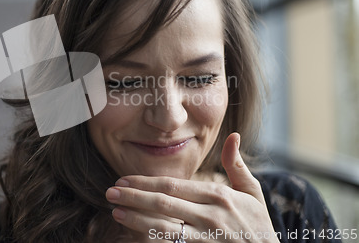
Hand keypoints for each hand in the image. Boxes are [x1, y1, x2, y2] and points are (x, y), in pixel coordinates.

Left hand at [105, 133, 279, 241]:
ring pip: (164, 227)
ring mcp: (206, 238)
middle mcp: (210, 216)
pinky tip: (133, 235)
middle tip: (110, 191)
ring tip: (116, 211)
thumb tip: (233, 135)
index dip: (145, 182)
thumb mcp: (252, 192)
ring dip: (136, 219)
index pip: (173, 186)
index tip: (124, 179)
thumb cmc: (258, 224)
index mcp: (218, 196)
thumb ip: (236, 165)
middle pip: (164, 204)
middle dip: (134, 196)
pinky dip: (152, 239)